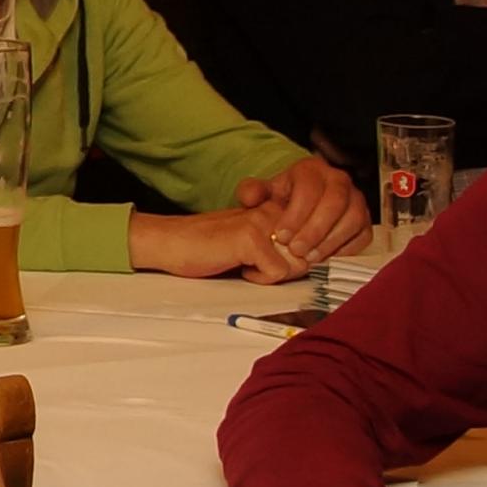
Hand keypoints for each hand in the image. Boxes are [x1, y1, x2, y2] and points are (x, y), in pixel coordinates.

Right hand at [128, 207, 308, 283]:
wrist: (170, 242)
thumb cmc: (208, 245)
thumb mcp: (254, 240)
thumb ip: (283, 244)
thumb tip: (316, 263)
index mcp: (276, 207)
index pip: (315, 239)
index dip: (302, 259)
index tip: (280, 262)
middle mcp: (273, 210)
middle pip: (310, 254)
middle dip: (290, 269)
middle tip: (260, 266)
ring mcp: (262, 222)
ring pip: (298, 264)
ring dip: (275, 274)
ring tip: (248, 264)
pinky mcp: (250, 238)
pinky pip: (276, 273)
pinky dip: (259, 279)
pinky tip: (239, 267)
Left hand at [236, 158, 367, 269]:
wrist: (299, 207)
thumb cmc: (282, 200)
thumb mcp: (263, 193)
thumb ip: (252, 192)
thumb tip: (250, 197)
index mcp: (312, 169)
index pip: (310, 188)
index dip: (296, 214)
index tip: (282, 235)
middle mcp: (338, 180)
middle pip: (335, 203)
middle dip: (315, 230)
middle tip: (296, 250)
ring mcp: (356, 200)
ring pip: (353, 219)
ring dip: (331, 241)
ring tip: (309, 257)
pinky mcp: (365, 221)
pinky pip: (363, 235)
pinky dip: (346, 249)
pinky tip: (326, 258)